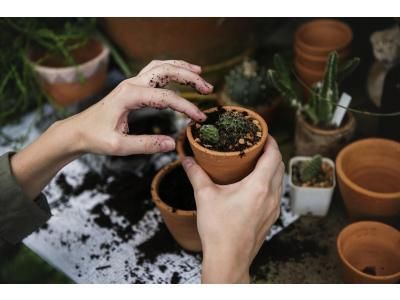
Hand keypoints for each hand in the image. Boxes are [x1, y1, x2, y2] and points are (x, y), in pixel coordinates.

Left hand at [11, 60, 212, 199]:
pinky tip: (180, 74)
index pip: (166, 97)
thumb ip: (146, 144)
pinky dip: (170, 69)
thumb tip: (172, 143)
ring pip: (161, 66)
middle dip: (189, 77)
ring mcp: (131, 83)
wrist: (77, 131)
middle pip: (166, 71)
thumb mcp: (119, 146)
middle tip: (208, 88)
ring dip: (181, 68)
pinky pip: (154, 71)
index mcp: (129, 95)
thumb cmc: (95, 137)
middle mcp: (131, 84)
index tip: (200, 118)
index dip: (186, 107)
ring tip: (200, 73)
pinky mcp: (132, 87)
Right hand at [182, 136, 283, 282]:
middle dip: (271, 152)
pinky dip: (270, 182)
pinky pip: (276, 193)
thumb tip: (187, 159)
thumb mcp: (205, 197)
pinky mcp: (271, 218)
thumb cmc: (218, 230)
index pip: (274, 155)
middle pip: (279, 166)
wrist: (228, 260)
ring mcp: (274, 208)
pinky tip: (255, 184)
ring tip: (256, 162)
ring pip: (280, 180)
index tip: (262, 133)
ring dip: (272, 167)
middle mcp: (271, 196)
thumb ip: (196, 174)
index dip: (271, 141)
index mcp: (259, 186)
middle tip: (257, 145)